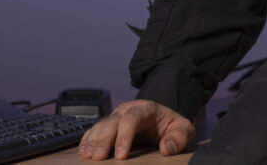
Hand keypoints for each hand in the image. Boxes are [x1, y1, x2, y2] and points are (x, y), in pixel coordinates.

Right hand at [78, 99, 194, 159]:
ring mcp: (116, 116)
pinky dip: (88, 139)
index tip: (121, 155)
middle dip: (104, 140)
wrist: (162, 118)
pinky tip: (83, 150)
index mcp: (145, 108)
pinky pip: (95, 129)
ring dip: (93, 140)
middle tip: (98, 157)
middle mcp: (127, 110)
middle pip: (112, 122)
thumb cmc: (171, 125)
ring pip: (101, 125)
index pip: (132, 119)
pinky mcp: (110, 124)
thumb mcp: (183, 129)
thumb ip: (179, 137)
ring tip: (87, 155)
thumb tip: (167, 148)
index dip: (124, 136)